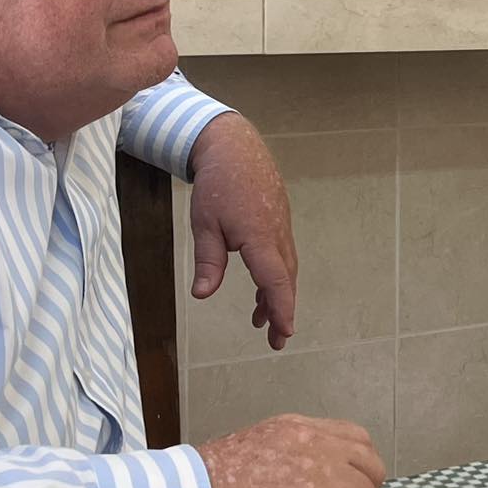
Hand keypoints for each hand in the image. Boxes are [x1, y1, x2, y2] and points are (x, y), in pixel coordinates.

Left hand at [188, 114, 297, 349]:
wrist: (235, 147)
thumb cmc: (217, 184)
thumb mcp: (204, 223)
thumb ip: (207, 260)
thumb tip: (202, 294)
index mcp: (260, 237)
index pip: (275, 280)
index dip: (281, 308)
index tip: (284, 332)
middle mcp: (277, 235)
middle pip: (285, 279)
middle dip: (282, 310)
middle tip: (275, 340)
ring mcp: (281, 227)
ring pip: (284, 269)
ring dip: (276, 295)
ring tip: (261, 321)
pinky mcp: (278, 222)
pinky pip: (281, 256)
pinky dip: (274, 277)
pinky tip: (260, 288)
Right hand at [199, 414, 385, 487]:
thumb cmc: (210, 486)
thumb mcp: (257, 446)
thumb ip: (293, 451)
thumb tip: (317, 473)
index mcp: (299, 429)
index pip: (357, 440)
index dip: (355, 468)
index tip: (343, 487)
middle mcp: (314, 446)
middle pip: (371, 469)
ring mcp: (319, 478)